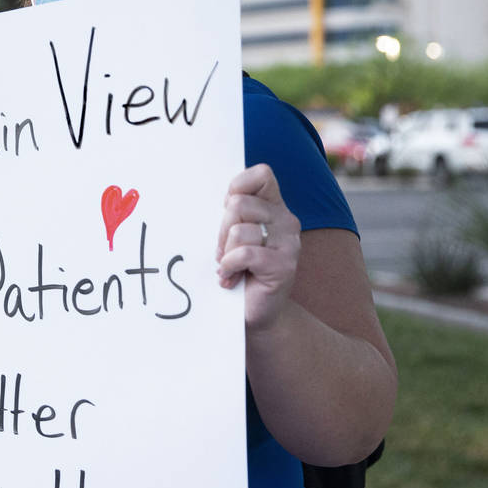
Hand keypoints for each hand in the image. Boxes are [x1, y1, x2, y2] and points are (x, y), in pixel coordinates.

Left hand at [215, 164, 300, 330]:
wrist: (253, 313)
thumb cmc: (237, 270)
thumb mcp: (231, 236)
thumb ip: (229, 213)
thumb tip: (199, 193)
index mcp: (274, 207)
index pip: (261, 174)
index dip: (237, 188)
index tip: (227, 212)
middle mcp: (286, 220)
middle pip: (238, 204)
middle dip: (221, 230)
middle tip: (224, 252)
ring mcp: (288, 243)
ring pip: (238, 231)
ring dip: (225, 253)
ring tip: (230, 267)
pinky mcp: (284, 265)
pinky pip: (244, 254)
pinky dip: (229, 267)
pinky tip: (231, 278)